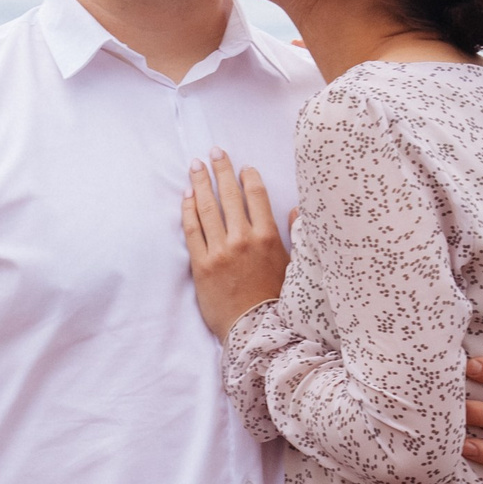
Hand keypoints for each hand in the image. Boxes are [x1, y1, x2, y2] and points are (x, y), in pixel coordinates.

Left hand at [182, 152, 288, 339]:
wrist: (256, 331)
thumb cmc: (277, 301)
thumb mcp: (295, 267)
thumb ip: (296, 235)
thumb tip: (296, 210)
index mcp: (268, 237)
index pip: (257, 196)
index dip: (249, 177)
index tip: (243, 167)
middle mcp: (243, 239)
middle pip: (230, 195)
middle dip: (222, 170)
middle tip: (215, 152)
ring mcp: (220, 251)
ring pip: (208, 208)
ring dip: (201, 182)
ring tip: (196, 165)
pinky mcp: (201, 265)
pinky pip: (192, 231)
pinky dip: (188, 210)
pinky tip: (186, 195)